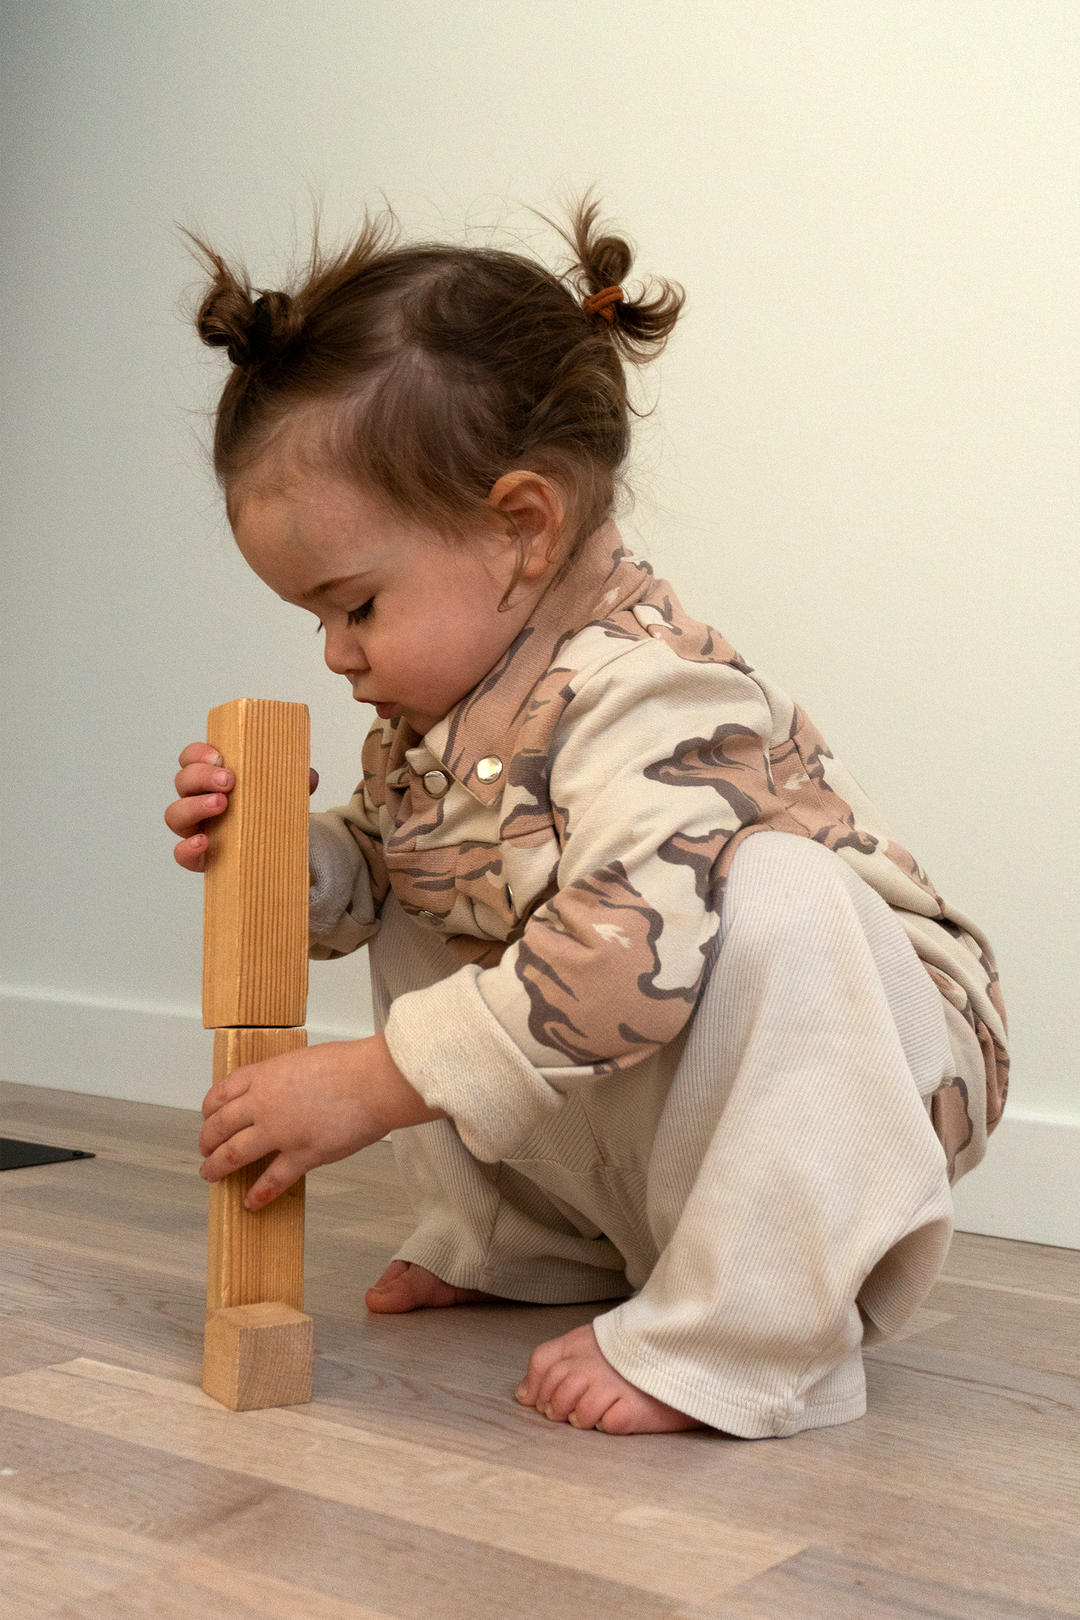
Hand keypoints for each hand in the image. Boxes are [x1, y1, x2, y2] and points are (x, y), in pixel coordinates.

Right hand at [165, 742, 318, 871]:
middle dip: (202, 776)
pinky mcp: (198, 857)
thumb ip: (295, 781)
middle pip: (183, 782)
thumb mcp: (283, 792)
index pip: (191, 758)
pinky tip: (204, 842)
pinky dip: (187, 847)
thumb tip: (309, 777)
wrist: (275, 850)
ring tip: (222, 804)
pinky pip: (181, 853)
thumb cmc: (268, 812)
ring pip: (175, 814)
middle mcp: (196, 800)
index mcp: (211, 778)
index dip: (198, 753)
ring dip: (195, 806)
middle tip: (229, 780)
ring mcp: (194, 828)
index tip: (219, 755)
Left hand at [198, 1034, 444, 1206]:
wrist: (374, 1082)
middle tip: (205, 1150)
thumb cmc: (350, 1066)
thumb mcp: (303, 1060)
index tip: (208, 1118)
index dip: (209, 1110)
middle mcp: (264, 1104)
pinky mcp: (302, 1155)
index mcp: (264, 1076)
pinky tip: (251, 1202)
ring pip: (234, 1155)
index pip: (220, 1094)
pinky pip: (272, 1180)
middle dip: (207, 1142)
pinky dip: (258, 1194)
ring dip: (217, 1167)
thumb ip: (284, 1078)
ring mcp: (280, 1132)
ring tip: (211, 1175)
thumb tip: (282, 1092)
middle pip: (219, 1127)